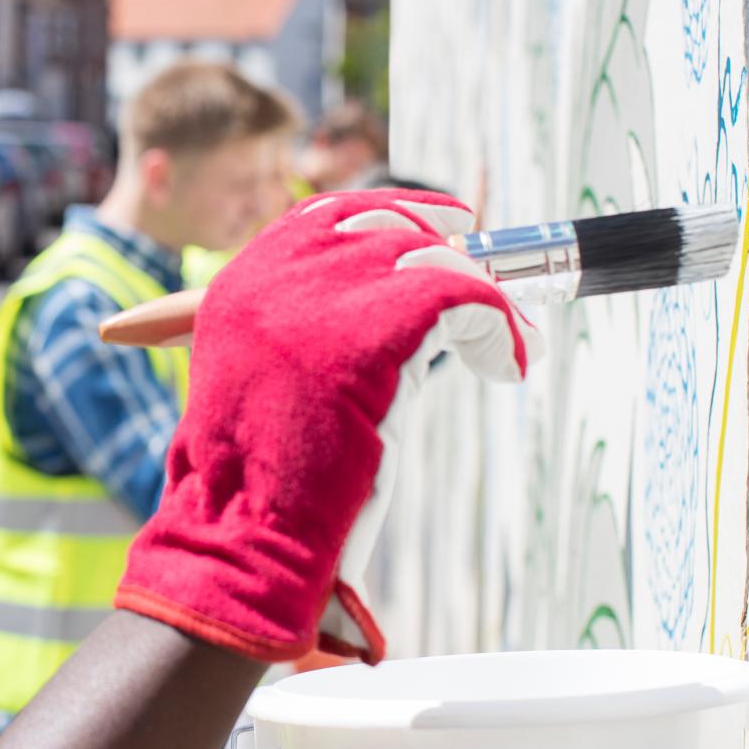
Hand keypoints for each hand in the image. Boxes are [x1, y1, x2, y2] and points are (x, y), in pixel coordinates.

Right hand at [116, 189, 540, 663]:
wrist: (245, 533)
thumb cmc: (260, 486)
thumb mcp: (268, 388)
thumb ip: (306, 338)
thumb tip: (391, 308)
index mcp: (242, 285)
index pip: (325, 216)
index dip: (394, 215)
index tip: (445, 232)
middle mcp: (276, 277)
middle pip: (385, 224)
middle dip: (444, 249)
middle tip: (483, 289)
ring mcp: (323, 298)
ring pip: (431, 258)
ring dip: (478, 296)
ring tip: (501, 342)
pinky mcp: (376, 329)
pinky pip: (465, 299)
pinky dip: (499, 329)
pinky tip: (506, 365)